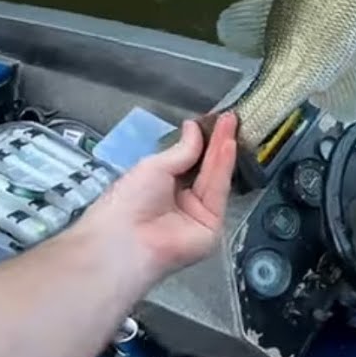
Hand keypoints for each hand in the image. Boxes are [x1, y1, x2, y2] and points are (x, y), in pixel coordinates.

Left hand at [78, 112, 238, 288]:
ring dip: (223, 150)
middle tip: (229, 118)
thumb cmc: (129, 199)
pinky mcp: (212, 227)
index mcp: (163, 187)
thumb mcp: (154, 166)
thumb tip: (194, 128)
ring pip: (215, 178)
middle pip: (205, 168)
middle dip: (217, 142)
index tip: (213, 119)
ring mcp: (199, 215)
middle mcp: (183, 201)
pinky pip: (219, 193)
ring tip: (231, 125)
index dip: (202, 141)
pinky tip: (228, 145)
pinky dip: (224, 168)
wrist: (125, 238)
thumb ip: (181, 150)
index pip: (189, 161)